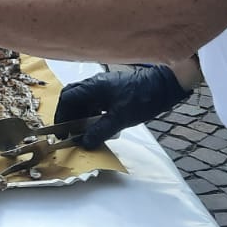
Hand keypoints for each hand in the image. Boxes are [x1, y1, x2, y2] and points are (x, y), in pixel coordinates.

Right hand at [53, 64, 191, 148]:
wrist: (164, 86)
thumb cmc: (143, 98)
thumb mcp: (120, 118)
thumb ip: (100, 131)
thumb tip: (84, 143)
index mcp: (93, 86)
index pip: (67, 99)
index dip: (62, 116)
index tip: (63, 132)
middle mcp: (94, 83)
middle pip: (72, 98)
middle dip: (69, 116)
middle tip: (70, 132)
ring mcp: (103, 85)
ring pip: (84, 100)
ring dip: (81, 115)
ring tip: (83, 132)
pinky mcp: (112, 90)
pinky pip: (95, 101)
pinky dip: (91, 113)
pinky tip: (97, 124)